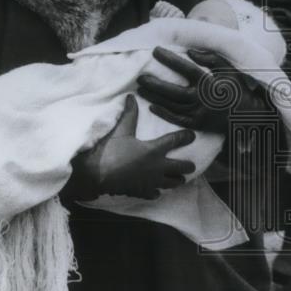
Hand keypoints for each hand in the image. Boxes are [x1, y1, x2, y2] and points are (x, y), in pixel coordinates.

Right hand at [72, 94, 195, 199]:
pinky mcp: (142, 192)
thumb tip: (131, 97)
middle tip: (190, 164)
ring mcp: (151, 182)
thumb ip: (129, 114)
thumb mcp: (120, 130)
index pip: (175, 141)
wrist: (97, 175)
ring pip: (173, 183)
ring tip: (178, 178)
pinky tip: (156, 190)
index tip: (193, 135)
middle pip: (182, 168)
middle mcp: (157, 167)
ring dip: (176, 179)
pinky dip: (157, 191)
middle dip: (188, 165)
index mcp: (154, 150)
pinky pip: (156, 194)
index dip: (186, 137)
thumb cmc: (110, 150)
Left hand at [137, 47, 267, 133]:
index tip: (155, 50)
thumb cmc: (236, 89)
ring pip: (172, 105)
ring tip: (141, 89)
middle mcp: (202, 98)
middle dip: (154, 84)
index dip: (169, 59)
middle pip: (173, 91)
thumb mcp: (229, 70)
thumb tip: (190, 52)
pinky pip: (177, 119)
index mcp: (209, 83)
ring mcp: (198, 113)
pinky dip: (163, 113)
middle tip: (140, 77)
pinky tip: (151, 106)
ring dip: (154, 97)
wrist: (248, 116)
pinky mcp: (197, 124)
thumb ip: (211, 59)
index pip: (186, 68)